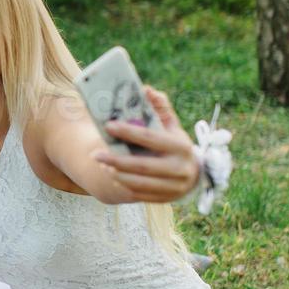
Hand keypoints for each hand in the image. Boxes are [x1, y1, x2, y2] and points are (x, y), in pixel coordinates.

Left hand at [92, 87, 199, 202]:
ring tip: (102, 165)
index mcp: (181, 146)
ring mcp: (174, 187)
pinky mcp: (166, 199)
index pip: (150, 138)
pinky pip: (141, 194)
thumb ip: (160, 107)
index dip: (128, 132)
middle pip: (142, 165)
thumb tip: (145, 89)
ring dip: (117, 174)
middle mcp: (180, 168)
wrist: (193, 174)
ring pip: (140, 183)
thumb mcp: (172, 125)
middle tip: (95, 154)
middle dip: (116, 160)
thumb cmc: (176, 144)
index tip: (108, 125)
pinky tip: (113, 176)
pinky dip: (124, 185)